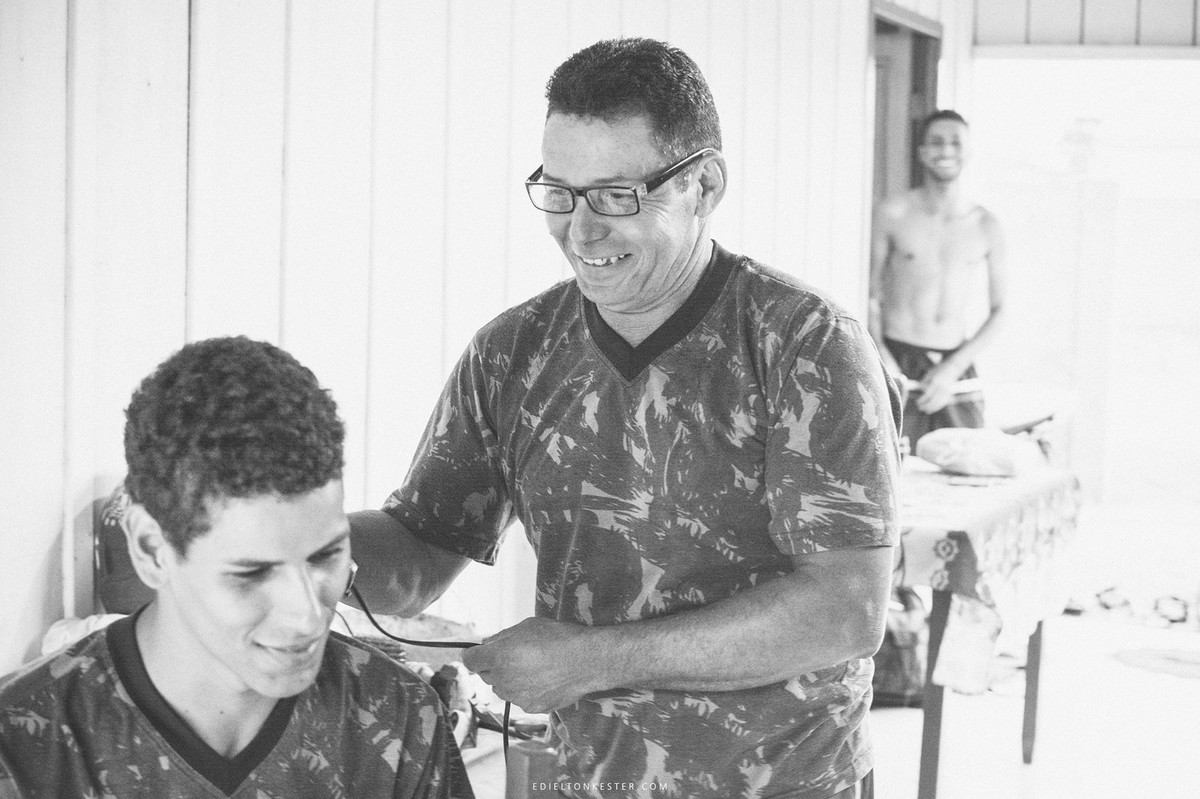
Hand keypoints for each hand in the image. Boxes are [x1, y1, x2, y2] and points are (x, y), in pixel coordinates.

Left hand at [461, 617, 602, 712]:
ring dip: (509, 680)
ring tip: (533, 668)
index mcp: (499, 657)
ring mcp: (517, 696)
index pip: (469, 660)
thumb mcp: (527, 626)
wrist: (587, 661)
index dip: (474, 655)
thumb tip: (488, 643)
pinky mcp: (531, 707)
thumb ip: (502, 636)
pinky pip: (520, 699)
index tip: (479, 653)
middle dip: (494, 666)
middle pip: (485, 675)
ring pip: (502, 689)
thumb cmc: (559, 638)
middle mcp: (503, 679)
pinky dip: (526, 691)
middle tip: (515, 656)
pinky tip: (544, 679)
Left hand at [915, 361, 959, 413]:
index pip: (928, 394)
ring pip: (938, 403)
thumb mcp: (930, 373)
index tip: (917, 402)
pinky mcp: (949, 393)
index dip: (922, 400)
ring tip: (924, 410)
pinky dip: (936, 407)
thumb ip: (924, 382)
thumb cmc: (939, 369)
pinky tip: (930, 410)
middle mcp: (942, 387)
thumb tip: (918, 390)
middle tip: (919, 407)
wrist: (953, 367)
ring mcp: (947, 391)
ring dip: (930, 408)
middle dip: (926, 405)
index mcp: (936, 381)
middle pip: (934, 400)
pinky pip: (942, 403)